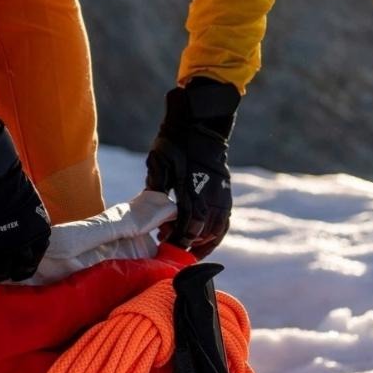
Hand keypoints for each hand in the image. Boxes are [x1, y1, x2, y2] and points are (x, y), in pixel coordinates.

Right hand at [0, 118, 50, 290]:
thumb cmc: (2, 174)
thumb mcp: (23, 198)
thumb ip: (19, 216)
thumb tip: (8, 220)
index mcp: (38, 229)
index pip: (33, 258)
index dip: (20, 264)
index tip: (12, 265)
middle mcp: (23, 243)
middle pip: (14, 271)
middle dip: (3, 273)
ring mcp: (1, 248)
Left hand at [146, 78, 239, 258]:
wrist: (201, 122)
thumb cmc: (176, 141)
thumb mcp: (159, 162)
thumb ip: (155, 188)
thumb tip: (147, 210)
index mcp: (192, 190)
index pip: (187, 225)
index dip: (176, 238)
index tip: (163, 243)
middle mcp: (211, 196)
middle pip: (203, 232)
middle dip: (187, 242)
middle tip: (170, 246)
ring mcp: (221, 195)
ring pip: (217, 229)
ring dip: (204, 242)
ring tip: (189, 249)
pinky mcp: (225, 192)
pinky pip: (224, 220)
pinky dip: (216, 232)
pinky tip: (205, 237)